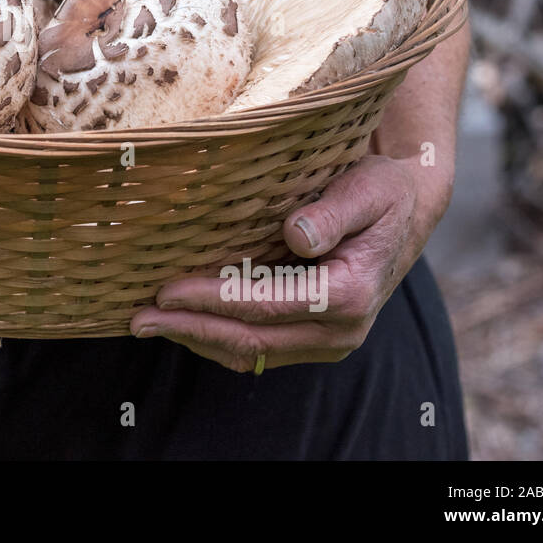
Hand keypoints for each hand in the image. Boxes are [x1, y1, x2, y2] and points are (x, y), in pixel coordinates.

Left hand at [130, 154, 452, 371]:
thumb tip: (296, 236)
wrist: (405, 213)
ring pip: (250, 353)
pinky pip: (256, 349)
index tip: (168, 290)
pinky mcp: (311, 338)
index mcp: (350, 293)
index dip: (214, 300)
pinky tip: (179, 322)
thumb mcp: (368, 189)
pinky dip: (214, 338)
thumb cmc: (382, 193)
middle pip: (252, 340)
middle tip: (137, 318)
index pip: (267, 305)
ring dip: (196, 339)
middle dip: (191, 329)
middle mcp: (341, 330)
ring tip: (145, 322)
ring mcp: (326, 341)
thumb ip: (333, 213)